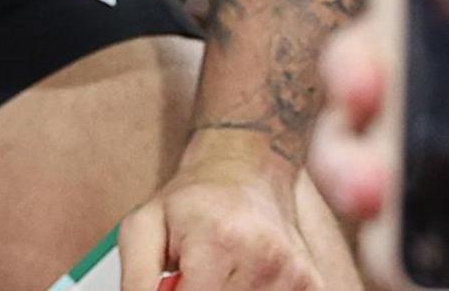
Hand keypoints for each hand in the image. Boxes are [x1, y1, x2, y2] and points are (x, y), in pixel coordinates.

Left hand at [122, 135, 321, 290]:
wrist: (247, 169)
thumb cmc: (192, 201)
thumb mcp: (143, 228)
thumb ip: (136, 280)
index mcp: (220, 240)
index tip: (173, 286)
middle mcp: (265, 257)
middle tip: (194, 276)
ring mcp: (294, 273)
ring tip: (216, 276)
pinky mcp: (312, 284)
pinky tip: (241, 280)